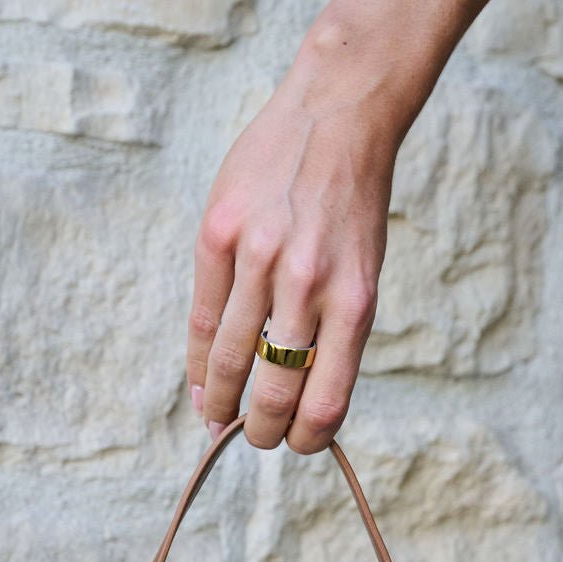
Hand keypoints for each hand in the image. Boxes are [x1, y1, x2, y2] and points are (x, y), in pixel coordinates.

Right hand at [186, 34, 400, 454]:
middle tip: (252, 438)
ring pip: (232, 362)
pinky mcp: (219, 235)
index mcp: (353, 302)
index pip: (325, 403)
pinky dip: (200, 363)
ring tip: (219, 418)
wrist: (336, 116)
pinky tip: (201, 384)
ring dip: (222, 404)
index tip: (296, 444)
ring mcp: (259, 258)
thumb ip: (333, 335)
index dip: (306, 440)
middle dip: (259, 431)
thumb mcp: (362, 274)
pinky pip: (204, 318)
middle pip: (273, 393)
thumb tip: (296, 401)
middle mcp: (307, 284)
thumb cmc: (352, 208)